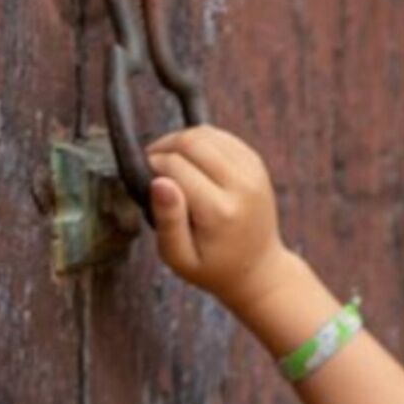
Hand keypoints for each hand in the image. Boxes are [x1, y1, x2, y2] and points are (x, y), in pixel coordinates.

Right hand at [144, 124, 292, 314]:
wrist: (257, 270)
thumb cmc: (211, 267)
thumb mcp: (180, 259)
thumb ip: (167, 222)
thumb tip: (158, 182)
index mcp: (220, 212)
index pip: (175, 166)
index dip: (153, 167)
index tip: (146, 181)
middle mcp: (241, 186)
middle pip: (190, 142)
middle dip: (164, 147)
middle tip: (153, 166)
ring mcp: (252, 171)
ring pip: (204, 133)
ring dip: (180, 142)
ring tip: (169, 165)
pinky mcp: (255, 162)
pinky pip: (219, 136)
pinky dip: (199, 142)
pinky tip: (191, 163)